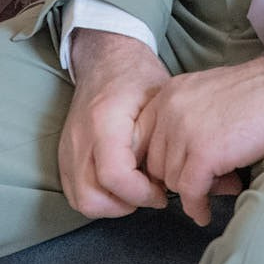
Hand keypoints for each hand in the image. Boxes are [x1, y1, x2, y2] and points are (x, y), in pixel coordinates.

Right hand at [60, 30, 172, 218]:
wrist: (105, 57)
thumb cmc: (137, 77)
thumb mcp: (161, 101)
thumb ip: (172, 140)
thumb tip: (200, 177)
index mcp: (104, 120)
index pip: (115, 176)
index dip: (141, 194)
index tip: (161, 191)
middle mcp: (79, 137)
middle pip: (90, 198)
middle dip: (124, 206)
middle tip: (147, 194)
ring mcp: (67, 147)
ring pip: (80, 200)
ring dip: (109, 205)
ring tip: (134, 190)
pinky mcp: (63, 153)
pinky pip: (73, 191)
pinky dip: (96, 197)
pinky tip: (118, 185)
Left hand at [135, 44, 263, 224]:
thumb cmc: (260, 93)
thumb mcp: (208, 98)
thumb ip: (187, 123)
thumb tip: (181, 169)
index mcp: (169, 93)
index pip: (142, 139)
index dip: (157, 163)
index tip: (175, 175)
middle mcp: (169, 108)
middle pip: (154, 163)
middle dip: (177, 179)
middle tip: (205, 184)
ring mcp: (185, 129)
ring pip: (171, 180)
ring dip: (193, 192)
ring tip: (217, 189)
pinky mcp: (204, 151)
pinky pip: (190, 191)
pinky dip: (197, 207)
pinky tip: (205, 213)